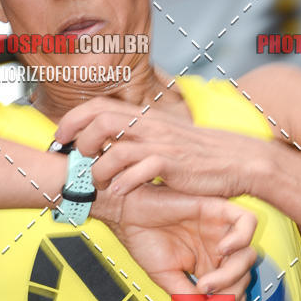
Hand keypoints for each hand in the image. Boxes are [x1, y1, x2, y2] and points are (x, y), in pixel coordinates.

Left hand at [55, 97, 270, 198]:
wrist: (239, 160)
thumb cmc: (202, 156)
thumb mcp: (166, 140)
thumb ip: (139, 140)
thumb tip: (110, 148)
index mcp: (145, 117)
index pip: (98, 106)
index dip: (72, 120)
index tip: (61, 139)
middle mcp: (150, 125)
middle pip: (100, 121)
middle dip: (80, 142)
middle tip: (76, 162)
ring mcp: (162, 143)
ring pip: (116, 147)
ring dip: (99, 168)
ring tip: (95, 183)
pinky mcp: (175, 164)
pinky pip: (142, 169)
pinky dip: (125, 182)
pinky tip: (120, 193)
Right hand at [91, 181, 256, 300]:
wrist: (127, 213)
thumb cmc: (145, 241)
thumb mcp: (169, 280)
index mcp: (210, 267)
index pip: (234, 293)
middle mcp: (220, 251)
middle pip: (244, 278)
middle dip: (229, 300)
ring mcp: (221, 231)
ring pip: (248, 256)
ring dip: (230, 276)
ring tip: (205, 284)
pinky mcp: (218, 209)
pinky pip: (247, 223)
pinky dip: (240, 240)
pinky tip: (221, 250)